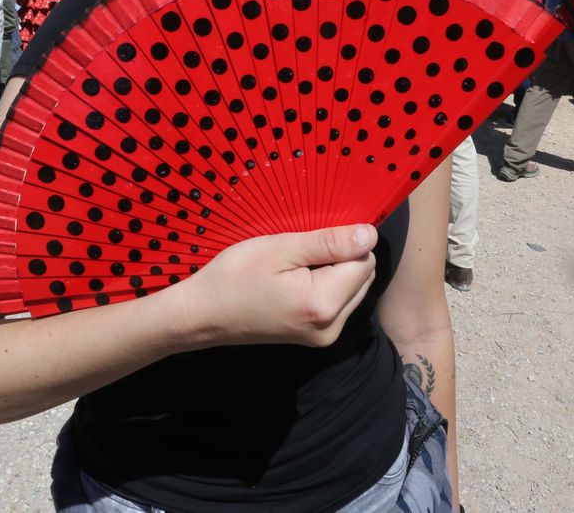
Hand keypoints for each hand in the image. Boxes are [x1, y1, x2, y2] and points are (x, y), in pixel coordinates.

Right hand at [170, 224, 377, 348]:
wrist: (203, 314)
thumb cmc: (234, 276)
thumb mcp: (280, 249)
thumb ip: (329, 243)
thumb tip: (370, 235)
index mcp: (323, 304)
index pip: (363, 261)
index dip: (342, 242)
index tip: (310, 239)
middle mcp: (331, 327)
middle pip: (363, 276)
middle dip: (341, 258)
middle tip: (299, 253)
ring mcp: (324, 336)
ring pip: (354, 289)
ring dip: (335, 272)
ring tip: (295, 268)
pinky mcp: (316, 337)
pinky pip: (339, 302)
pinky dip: (327, 286)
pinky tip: (297, 281)